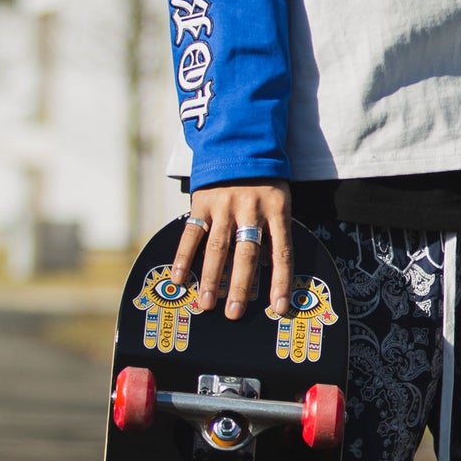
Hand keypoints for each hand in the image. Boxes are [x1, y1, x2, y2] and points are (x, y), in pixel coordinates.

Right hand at [172, 180, 292, 320]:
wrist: (239, 146)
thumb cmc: (264, 183)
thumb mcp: (279, 202)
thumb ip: (274, 232)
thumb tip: (270, 268)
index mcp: (277, 211)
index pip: (281, 252)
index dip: (280, 281)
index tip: (279, 307)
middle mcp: (250, 209)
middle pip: (246, 253)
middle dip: (240, 286)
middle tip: (234, 313)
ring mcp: (224, 206)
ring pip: (217, 247)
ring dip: (211, 278)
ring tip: (206, 304)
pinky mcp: (202, 202)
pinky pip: (192, 233)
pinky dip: (183, 257)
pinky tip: (179, 278)